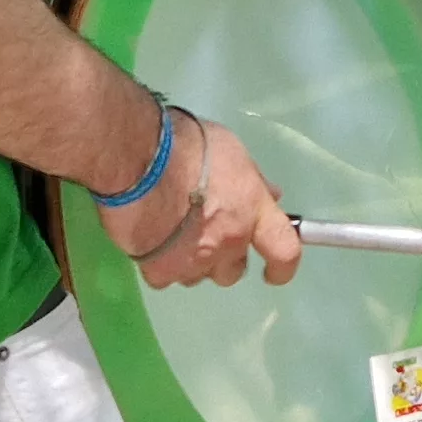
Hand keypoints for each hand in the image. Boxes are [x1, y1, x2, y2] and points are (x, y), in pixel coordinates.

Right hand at [106, 111, 303, 289]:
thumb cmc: (185, 144)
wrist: (136, 157)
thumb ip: (251, 180)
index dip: (282, 268)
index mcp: (252, 211)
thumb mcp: (230, 150)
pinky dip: (159, 264)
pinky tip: (148, 240)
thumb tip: (270, 195)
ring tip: (169, 232)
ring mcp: (194, 261)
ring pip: (197, 276)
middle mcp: (229, 242)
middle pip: (234, 270)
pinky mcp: (160, 271)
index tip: (273, 272)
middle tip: (204, 232)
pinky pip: (164, 278)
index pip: (285, 252)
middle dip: (223, 258)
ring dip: (190, 261)